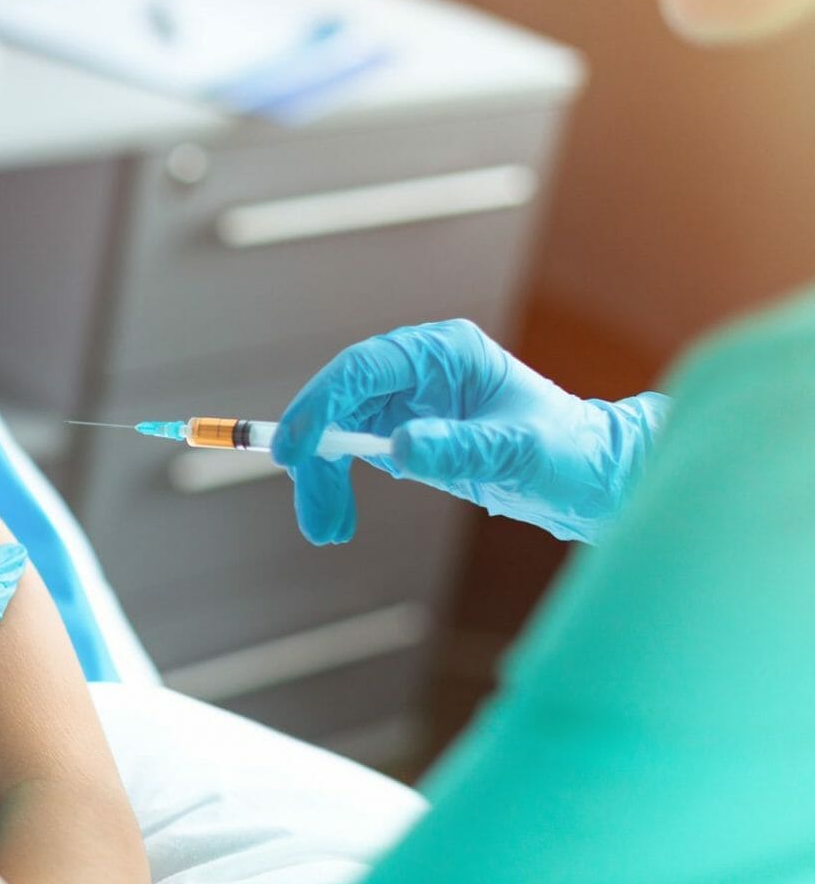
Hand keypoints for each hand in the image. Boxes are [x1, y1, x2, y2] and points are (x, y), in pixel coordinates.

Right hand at [273, 318, 670, 545]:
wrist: (591, 480)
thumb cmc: (568, 455)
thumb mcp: (519, 452)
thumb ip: (460, 447)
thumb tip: (397, 449)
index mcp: (445, 351)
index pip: (362, 368)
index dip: (319, 405)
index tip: (293, 450)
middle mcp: (418, 368)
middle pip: (339, 402)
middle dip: (316, 457)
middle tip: (314, 516)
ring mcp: (406, 400)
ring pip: (336, 432)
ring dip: (321, 480)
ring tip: (327, 531)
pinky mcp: (402, 431)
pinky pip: (349, 454)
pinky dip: (335, 486)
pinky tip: (339, 520)